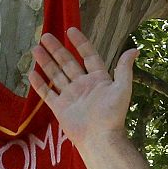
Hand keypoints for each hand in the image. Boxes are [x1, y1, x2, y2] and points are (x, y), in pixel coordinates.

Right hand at [29, 27, 138, 146]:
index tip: (70, 30)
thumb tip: (135, 49)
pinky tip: (31, 73)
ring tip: (35, 48)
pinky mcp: (60, 108)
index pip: (88, 56)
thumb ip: (124, 69)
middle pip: (68, 63)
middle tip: (45, 36)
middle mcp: (83, 85)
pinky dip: (39, 84)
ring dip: (46, 62)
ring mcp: (71, 96)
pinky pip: (48, 94)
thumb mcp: (122, 88)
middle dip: (57, 49)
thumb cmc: (112, 114)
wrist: (100, 138)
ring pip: (56, 75)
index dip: (80, 43)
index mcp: (98, 79)